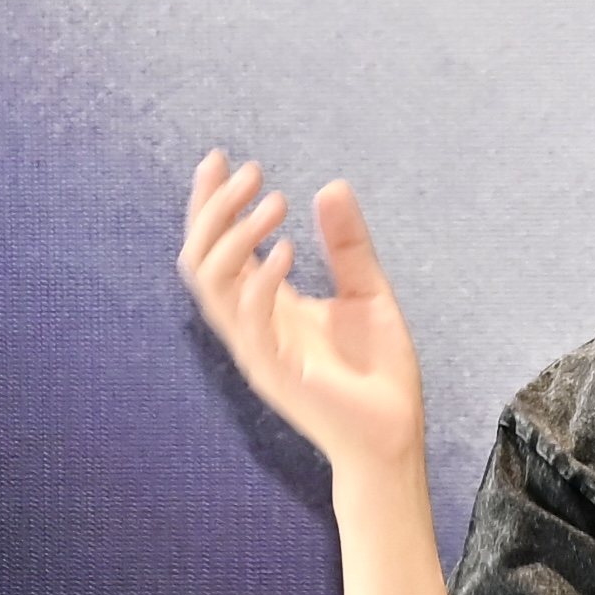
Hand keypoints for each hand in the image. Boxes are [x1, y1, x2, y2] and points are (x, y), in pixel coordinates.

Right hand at [178, 151, 428, 492]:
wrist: (394, 436)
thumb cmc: (377, 372)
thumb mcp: (367, 292)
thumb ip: (347, 245)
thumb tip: (331, 186)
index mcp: (265, 306)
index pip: (217, 248)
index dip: (211, 204)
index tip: (221, 159)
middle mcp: (251, 325)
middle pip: (199, 258)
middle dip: (215, 209)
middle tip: (251, 171)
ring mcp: (258, 349)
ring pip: (212, 284)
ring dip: (236, 236)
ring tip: (275, 201)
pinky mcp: (276, 373)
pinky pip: (249, 321)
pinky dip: (261, 280)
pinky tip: (288, 249)